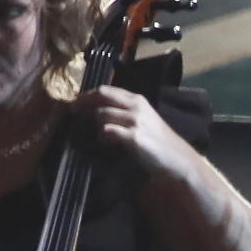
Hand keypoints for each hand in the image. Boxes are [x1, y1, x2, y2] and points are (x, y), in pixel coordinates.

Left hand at [78, 86, 200, 188]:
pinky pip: (107, 131)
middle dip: (84, 102)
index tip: (76, 101)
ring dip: (95, 124)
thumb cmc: (160, 143)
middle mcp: (135, 106)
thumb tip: (100, 113)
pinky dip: (103, 136)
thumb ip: (124, 113)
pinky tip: (105, 142)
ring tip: (99, 135)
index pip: (107, 90)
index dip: (88, 94)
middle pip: (102, 95)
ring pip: (102, 114)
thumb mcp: (144, 121)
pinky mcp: (133, 137)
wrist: (178, 160)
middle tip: (72, 110)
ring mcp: (135, 121)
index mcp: (137, 100)